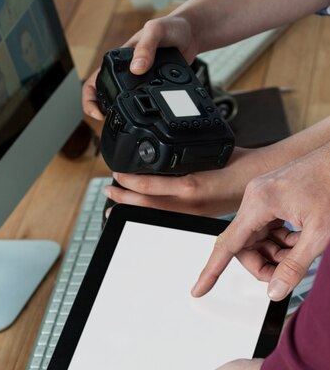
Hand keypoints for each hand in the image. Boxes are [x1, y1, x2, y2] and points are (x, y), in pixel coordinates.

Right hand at [82, 14, 195, 119]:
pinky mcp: (151, 87)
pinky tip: (147, 116)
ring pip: (122, 101)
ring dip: (121, 112)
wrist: (190, 33)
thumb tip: (136, 68)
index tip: (98, 113)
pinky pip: (142, 102)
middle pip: (105, 95)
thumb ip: (146, 47)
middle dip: (103, 111)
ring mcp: (138, 81)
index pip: (95, 80)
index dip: (90, 99)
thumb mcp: (156, 31)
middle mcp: (126, 72)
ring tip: (127, 123)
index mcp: (119, 59)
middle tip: (111, 122)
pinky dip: (141, 111)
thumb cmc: (171, 27)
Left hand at [103, 147, 267, 217]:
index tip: (117, 174)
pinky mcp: (197, 217)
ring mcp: (193, 213)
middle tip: (108, 190)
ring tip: (116, 202)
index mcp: (192, 184)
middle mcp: (190, 203)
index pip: (150, 186)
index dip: (129, 181)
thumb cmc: (241, 163)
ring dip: (132, 208)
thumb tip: (160, 157)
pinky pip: (167, 217)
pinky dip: (149, 213)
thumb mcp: (209, 152)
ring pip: (154, 214)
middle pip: (146, 206)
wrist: (262, 178)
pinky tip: (141, 210)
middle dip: (123, 198)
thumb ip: (185, 157)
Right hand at [192, 143, 329, 300]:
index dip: (211, 271)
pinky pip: (267, 227)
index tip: (199, 288)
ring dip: (275, 252)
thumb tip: (276, 290)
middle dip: (263, 263)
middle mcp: (255, 197)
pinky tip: (300, 238)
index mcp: (259, 202)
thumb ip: (296, 265)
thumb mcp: (319, 232)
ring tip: (301, 250)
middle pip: (244, 245)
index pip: (228, 245)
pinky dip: (281, 240)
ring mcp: (262, 196)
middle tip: (285, 273)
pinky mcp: (272, 196)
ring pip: (256, 238)